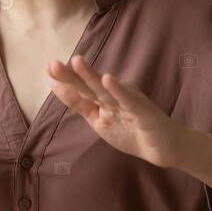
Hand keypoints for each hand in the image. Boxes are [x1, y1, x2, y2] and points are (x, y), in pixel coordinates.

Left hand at [47, 55, 182, 167]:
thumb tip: (55, 85)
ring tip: (77, 62)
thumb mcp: (98, 119)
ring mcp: (129, 102)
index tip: (47, 68)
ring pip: (107, 90)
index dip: (65, 79)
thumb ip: (78, 102)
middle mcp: (115, 95)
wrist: (164, 148)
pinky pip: (129, 101)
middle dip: (72, 75)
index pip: (81, 88)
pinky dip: (119, 91)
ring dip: (92, 76)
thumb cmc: (131, 130)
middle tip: (53, 64)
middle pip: (90, 85)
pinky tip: (109, 80)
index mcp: (103, 97)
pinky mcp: (143, 112)